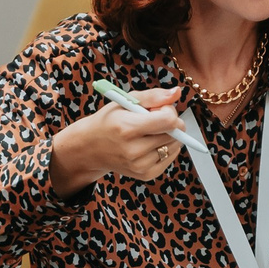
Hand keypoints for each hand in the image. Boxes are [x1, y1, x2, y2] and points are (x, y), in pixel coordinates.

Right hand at [47, 87, 187, 195]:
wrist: (90, 147)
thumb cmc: (109, 120)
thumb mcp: (125, 101)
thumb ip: (153, 96)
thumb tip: (177, 92)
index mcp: (127, 128)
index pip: (168, 121)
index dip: (170, 112)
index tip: (160, 109)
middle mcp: (133, 150)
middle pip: (174, 134)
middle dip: (170, 123)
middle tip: (152, 120)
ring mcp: (140, 165)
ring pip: (174, 146)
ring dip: (168, 136)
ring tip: (148, 132)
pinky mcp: (145, 175)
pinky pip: (170, 158)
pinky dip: (166, 148)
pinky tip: (150, 144)